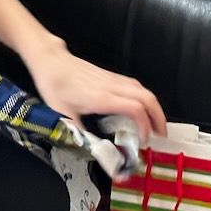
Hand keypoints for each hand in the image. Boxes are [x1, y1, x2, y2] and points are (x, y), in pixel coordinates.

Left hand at [25, 42, 166, 143]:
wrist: (50, 61)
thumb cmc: (54, 84)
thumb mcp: (62, 114)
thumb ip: (78, 133)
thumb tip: (89, 149)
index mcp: (102, 98)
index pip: (135, 109)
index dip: (145, 126)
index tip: (143, 140)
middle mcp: (111, 86)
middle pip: (147, 98)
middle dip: (159, 117)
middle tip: (161, 134)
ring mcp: (112, 79)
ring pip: (143, 90)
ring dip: (153, 106)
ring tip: (154, 123)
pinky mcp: (109, 75)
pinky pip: (134, 85)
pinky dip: (144, 97)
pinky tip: (140, 107)